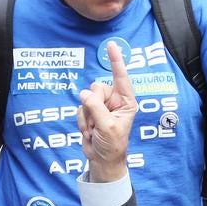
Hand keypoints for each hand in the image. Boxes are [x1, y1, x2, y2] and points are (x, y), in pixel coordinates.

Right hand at [77, 41, 136, 181]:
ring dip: (87, 117)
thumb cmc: (112, 145)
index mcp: (126, 102)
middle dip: (93, 106)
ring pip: (86, 99)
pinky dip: (82, 122)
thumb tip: (84, 94)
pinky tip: (89, 132)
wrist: (102, 160)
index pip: (121, 77)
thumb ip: (96, 108)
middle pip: (97, 88)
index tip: (112, 45)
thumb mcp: (107, 126)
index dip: (116, 61)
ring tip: (95, 130)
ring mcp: (101, 106)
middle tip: (97, 123)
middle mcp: (115, 101)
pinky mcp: (90, 112)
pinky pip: (80, 109)